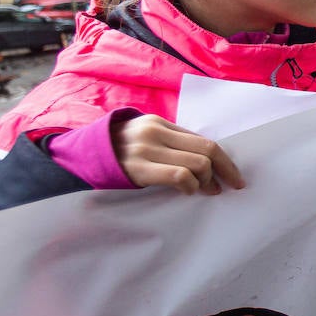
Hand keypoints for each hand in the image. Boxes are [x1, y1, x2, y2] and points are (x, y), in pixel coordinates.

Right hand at [111, 114, 243, 195]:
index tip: (234, 175)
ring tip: (205, 190)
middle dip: (225, 171)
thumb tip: (207, 162)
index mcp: (161, 123)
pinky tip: (187, 191)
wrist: (81, 156)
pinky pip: (179, 176)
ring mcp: (148, 149)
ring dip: (207, 181)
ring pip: (197, 164)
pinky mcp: (140, 168)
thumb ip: (172, 144)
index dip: (225, 160)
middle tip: (229, 186)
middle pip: (207, 150)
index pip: (204, 140)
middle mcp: (157, 133)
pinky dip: (190, 186)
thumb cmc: (118, 151)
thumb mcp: (145, 138)